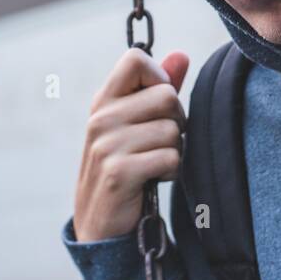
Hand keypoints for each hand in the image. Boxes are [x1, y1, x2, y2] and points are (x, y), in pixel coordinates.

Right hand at [73, 48, 189, 241]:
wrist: (100, 224)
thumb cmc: (124, 166)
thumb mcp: (134, 124)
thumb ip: (157, 89)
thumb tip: (181, 55)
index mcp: (103, 101)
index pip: (136, 59)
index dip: (159, 77)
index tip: (155, 106)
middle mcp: (101, 118)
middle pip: (167, 95)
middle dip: (176, 121)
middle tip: (159, 142)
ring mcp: (107, 145)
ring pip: (172, 130)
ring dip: (174, 150)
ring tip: (153, 163)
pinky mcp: (119, 172)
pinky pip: (171, 158)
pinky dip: (171, 172)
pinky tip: (152, 179)